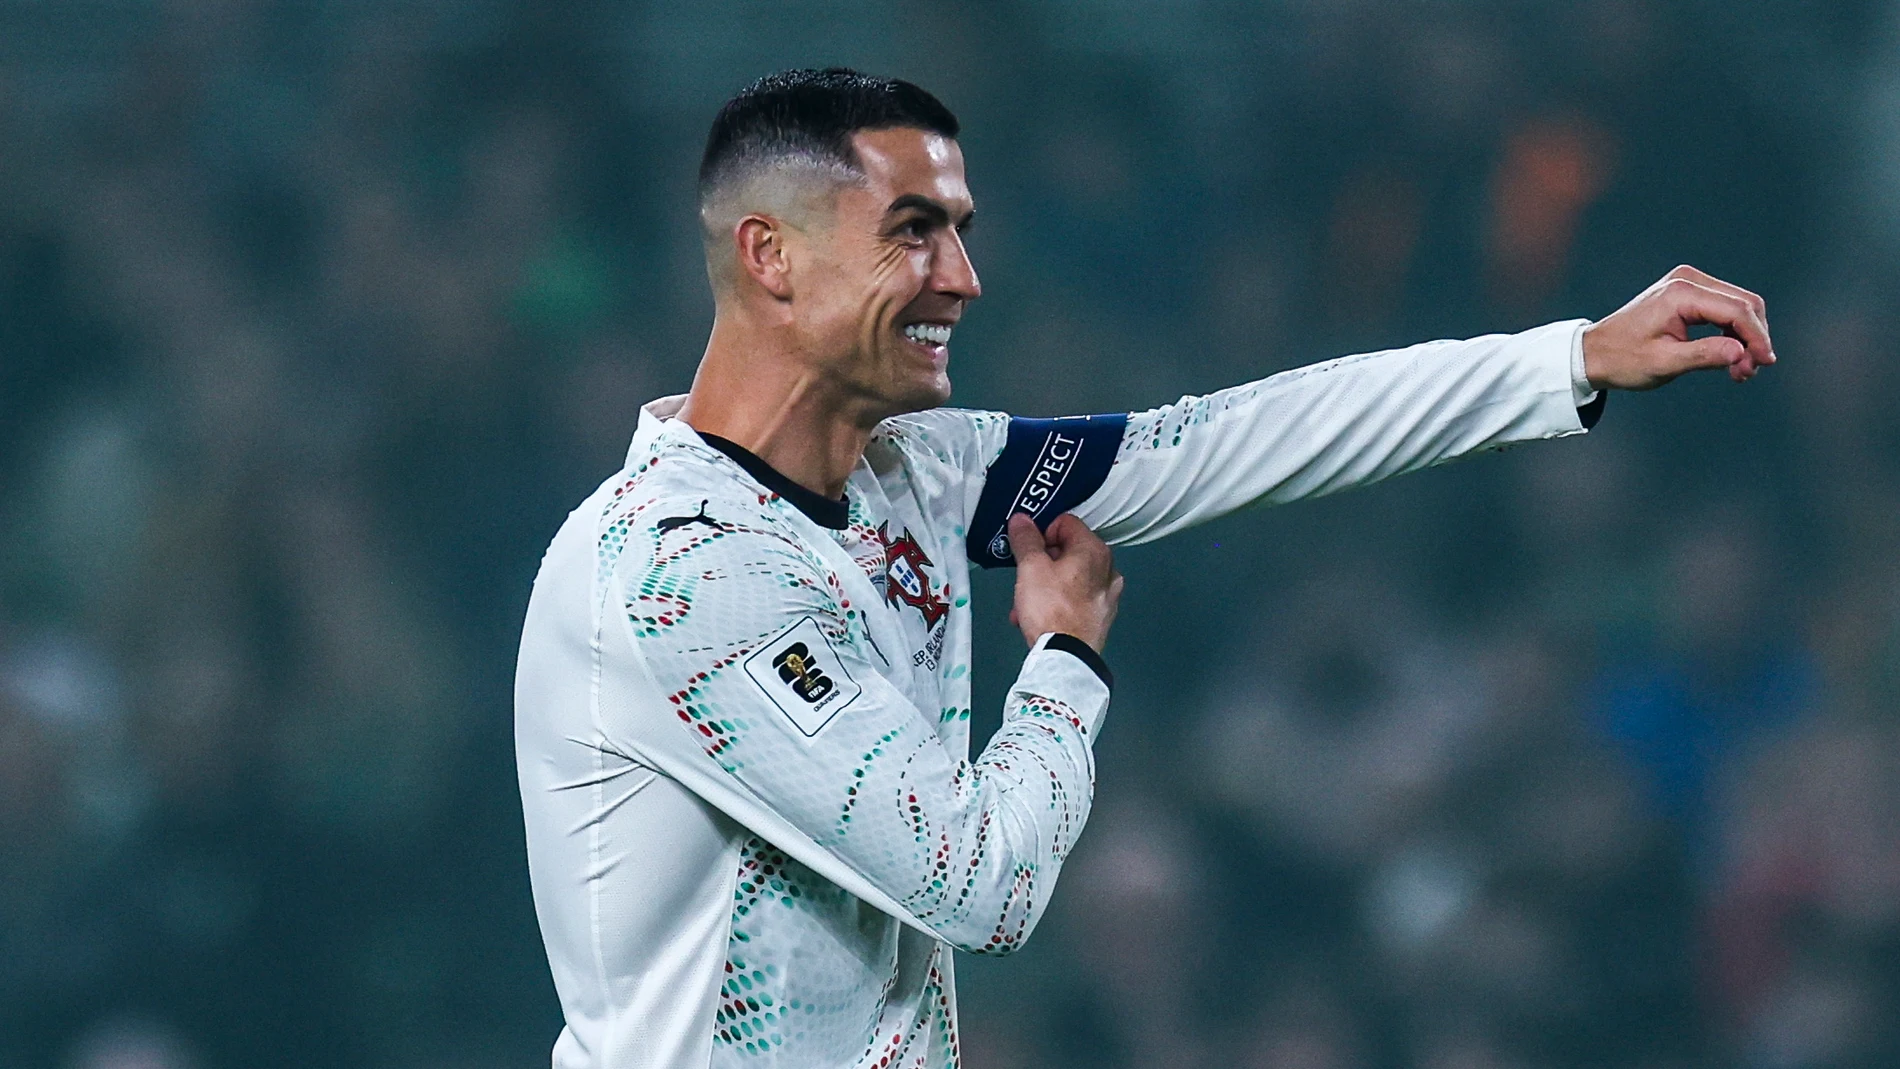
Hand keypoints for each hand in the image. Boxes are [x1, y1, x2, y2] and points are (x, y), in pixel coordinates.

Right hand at [1007, 512, 1122, 652]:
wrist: (1065, 657)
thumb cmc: (1051, 610)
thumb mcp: (1030, 568)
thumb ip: (1025, 539)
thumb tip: (1022, 521)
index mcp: (1094, 550)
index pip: (1065, 523)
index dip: (1042, 533)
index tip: (1028, 550)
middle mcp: (1108, 569)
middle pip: (1069, 551)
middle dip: (1042, 563)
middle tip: (1025, 578)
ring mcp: (1108, 595)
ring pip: (1071, 577)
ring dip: (1046, 585)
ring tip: (1027, 603)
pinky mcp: (1102, 616)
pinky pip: (1076, 599)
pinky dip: (1058, 602)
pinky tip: (1040, 617)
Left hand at [1582, 264, 1775, 388]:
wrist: (1595, 352)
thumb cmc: (1623, 359)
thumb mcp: (1663, 363)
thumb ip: (1704, 356)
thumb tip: (1741, 353)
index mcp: (1681, 293)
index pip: (1737, 309)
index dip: (1757, 337)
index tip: (1764, 363)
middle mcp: (1687, 280)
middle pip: (1745, 304)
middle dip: (1754, 338)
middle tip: (1748, 372)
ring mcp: (1688, 283)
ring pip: (1739, 306)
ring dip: (1745, 338)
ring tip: (1739, 371)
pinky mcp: (1688, 292)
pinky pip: (1724, 308)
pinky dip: (1733, 332)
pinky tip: (1730, 358)